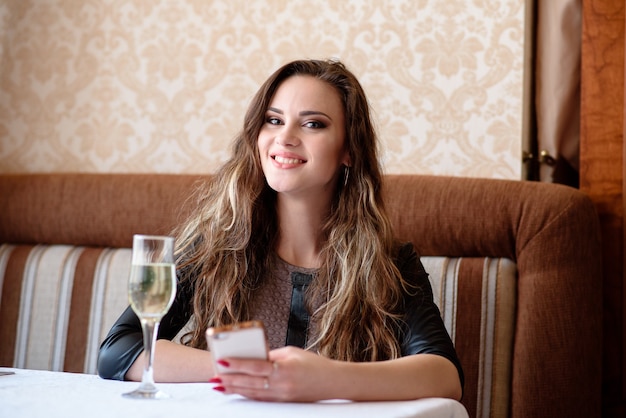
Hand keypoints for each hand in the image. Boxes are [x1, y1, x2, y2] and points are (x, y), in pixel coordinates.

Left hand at [209, 346, 334, 401]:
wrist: (333, 382)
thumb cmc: (314, 364)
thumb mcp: (292, 352)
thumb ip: (272, 355)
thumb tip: (253, 356)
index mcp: (284, 368)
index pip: (255, 366)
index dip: (236, 364)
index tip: (220, 362)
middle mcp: (282, 384)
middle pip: (249, 382)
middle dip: (229, 380)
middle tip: (213, 378)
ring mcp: (282, 395)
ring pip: (252, 393)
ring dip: (234, 389)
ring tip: (219, 386)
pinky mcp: (284, 402)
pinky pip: (261, 398)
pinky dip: (247, 394)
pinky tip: (236, 391)